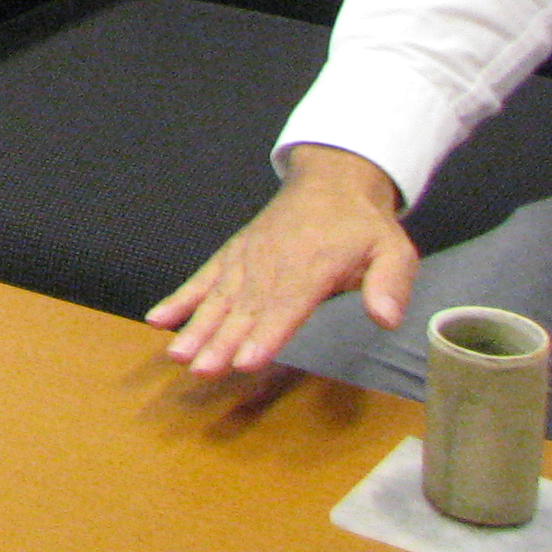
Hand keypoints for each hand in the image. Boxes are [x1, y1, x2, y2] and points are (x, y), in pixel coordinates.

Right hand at [146, 144, 415, 375]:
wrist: (330, 182)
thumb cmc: (362, 225)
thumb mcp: (393, 249)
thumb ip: (390, 283)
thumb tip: (387, 318)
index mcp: (311, 266)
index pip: (285, 305)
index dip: (264, 335)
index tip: (244, 361)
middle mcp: (271, 264)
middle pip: (244, 308)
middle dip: (221, 341)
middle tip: (201, 369)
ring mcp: (246, 259)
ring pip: (218, 298)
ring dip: (196, 328)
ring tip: (177, 354)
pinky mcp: (233, 256)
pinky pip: (203, 278)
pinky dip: (180, 299)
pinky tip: (158, 319)